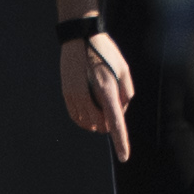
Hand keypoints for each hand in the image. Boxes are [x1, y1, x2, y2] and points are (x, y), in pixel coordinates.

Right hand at [54, 18, 131, 146]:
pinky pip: (76, 117)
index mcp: (106, 89)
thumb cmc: (106, 51)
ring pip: (88, 123)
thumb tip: (120, 112)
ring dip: (97, 120)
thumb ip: (127, 93)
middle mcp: (88, 95)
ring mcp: (74, 96)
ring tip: (100, 99)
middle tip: (112, 101)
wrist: (80, 37)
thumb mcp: (124, 69)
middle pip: (101, 125)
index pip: (115, 123)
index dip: (120, 142)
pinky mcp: (66, 94)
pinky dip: (85, 118)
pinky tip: (89, 107)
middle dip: (109, 122)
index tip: (124, 157)